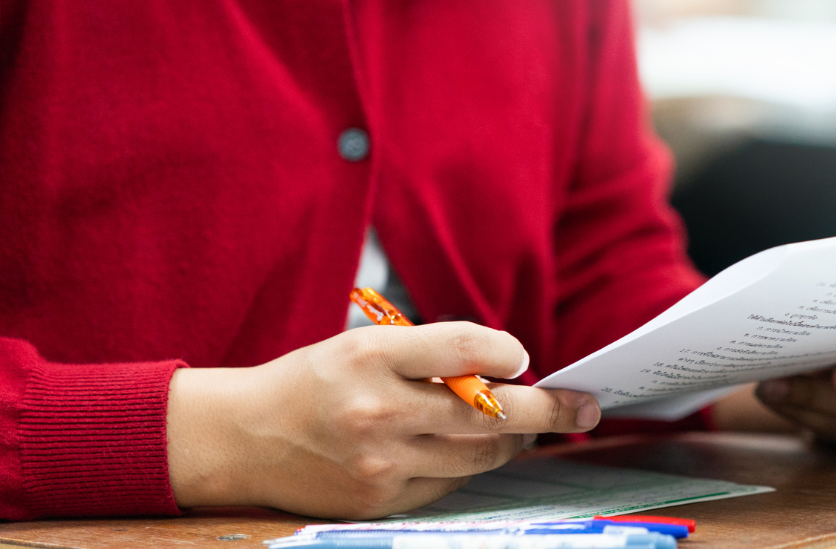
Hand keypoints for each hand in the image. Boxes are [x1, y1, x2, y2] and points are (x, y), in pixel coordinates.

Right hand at [166, 322, 599, 518]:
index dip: (507, 351)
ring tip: (531, 425)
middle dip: (548, 410)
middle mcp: (378, 410)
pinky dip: (468, 465)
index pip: (465, 348)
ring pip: (479, 455)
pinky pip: (448, 484)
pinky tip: (473, 450)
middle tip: (585, 408)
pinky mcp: (379, 500)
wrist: (242, 438)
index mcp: (372, 355)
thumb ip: (432, 351)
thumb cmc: (314, 380)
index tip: (524, 356)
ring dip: (514, 440)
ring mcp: (380, 463)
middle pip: (490, 412)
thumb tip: (507, 366)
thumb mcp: (364, 342)